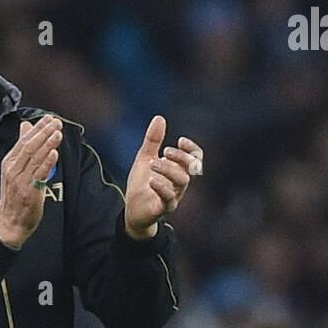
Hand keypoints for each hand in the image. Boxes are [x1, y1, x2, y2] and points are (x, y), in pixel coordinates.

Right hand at [0, 114, 63, 248]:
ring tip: (58, 133)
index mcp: (9, 162)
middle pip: (29, 146)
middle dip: (43, 133)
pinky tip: (54, 153)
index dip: (37, 128)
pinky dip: (46, 163)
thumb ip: (22, 147)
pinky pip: (39, 175)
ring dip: (47, 144)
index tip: (49, 118)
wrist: (9, 223)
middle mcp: (13, 169)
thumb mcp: (15, 169)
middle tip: (56, 123)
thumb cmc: (15, 196)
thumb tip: (26, 126)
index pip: (24, 140)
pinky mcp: (29, 192)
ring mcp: (21, 181)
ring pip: (34, 158)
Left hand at [125, 116, 202, 239]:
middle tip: (164, 152)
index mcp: (178, 170)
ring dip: (169, 169)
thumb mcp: (145, 159)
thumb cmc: (142, 185)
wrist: (132, 210)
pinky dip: (162, 187)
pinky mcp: (163, 209)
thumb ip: (153, 141)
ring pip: (182, 182)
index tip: (180, 141)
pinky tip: (151, 180)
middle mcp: (179, 184)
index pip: (195, 158)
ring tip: (152, 164)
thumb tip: (159, 118)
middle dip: (181, 157)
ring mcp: (173, 197)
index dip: (192, 149)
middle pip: (192, 169)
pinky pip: (169, 199)